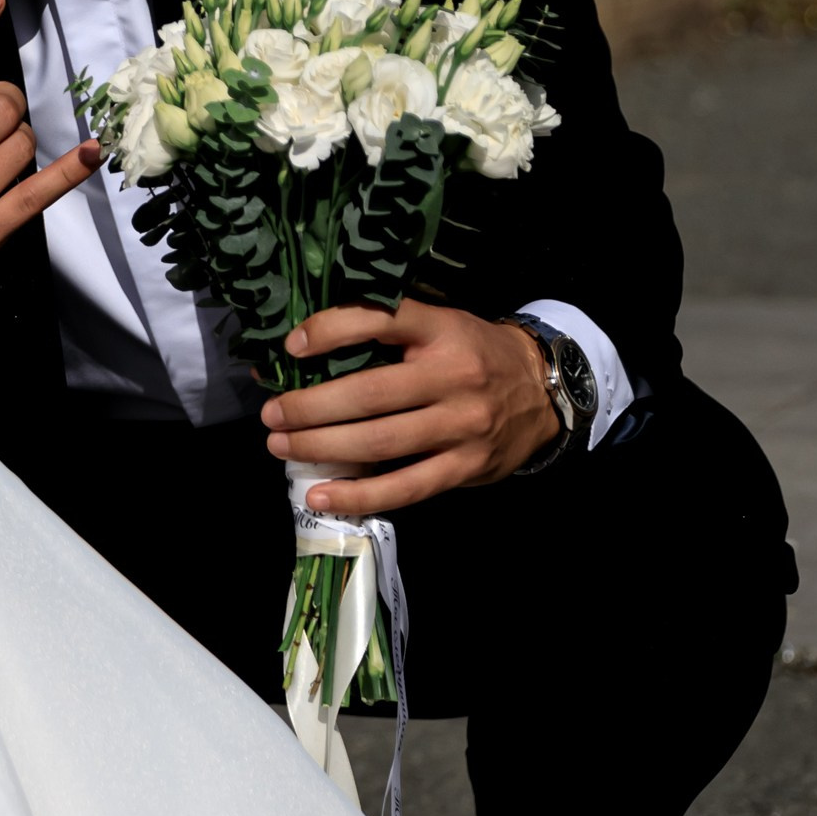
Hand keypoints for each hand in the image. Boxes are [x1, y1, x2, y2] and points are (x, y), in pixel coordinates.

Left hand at [260, 301, 558, 517]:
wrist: (544, 391)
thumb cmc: (473, 353)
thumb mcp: (440, 327)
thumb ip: (385, 335)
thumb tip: (299, 349)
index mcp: (442, 330)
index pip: (382, 319)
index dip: (331, 330)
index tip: (292, 347)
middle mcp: (453, 376)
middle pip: (370, 394)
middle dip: (310, 407)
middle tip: (272, 415)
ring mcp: (462, 426)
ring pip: (381, 442)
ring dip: (322, 448)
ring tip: (282, 447)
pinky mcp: (466, 466)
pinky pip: (405, 486)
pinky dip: (359, 494)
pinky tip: (321, 496)